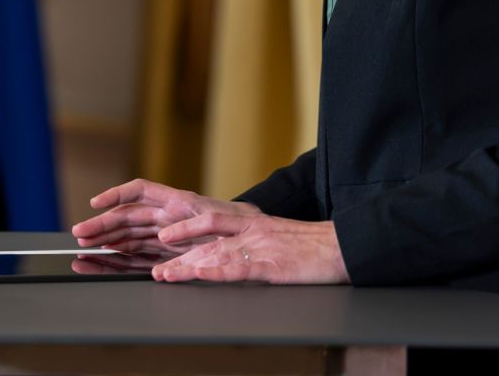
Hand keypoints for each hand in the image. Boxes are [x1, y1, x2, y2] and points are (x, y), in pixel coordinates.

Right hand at [72, 178, 258, 257]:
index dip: (115, 195)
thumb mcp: (223, 218)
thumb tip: (165, 234)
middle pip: (127, 219)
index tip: (95, 203)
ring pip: (127, 239)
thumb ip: (195, 224)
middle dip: (101, 226)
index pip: (139, 192)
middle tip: (79, 235)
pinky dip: (119, 262)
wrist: (257, 240)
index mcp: (176, 201)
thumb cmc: (241, 223)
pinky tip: (102, 264)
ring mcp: (164, 237)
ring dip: (105, 245)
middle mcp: (165, 217)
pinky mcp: (167, 257)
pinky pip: (138, 259)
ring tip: (83, 251)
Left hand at [149, 208, 349, 284]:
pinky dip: (219, 273)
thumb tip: (231, 250)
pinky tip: (202, 276)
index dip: (184, 229)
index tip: (162, 238)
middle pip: (206, 238)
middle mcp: (252, 231)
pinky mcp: (274, 265)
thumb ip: (253, 240)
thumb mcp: (277, 235)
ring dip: (188, 266)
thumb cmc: (312, 245)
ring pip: (216, 253)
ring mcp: (261, 247)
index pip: (210, 221)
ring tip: (166, 276)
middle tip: (155, 269)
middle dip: (177, 253)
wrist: (343, 245)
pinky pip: (241, 268)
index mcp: (252, 222)